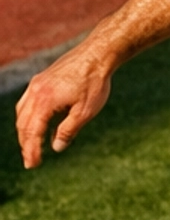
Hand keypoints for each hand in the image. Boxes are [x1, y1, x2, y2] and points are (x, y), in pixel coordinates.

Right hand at [15, 46, 114, 168]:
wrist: (97, 54)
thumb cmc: (94, 83)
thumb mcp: (85, 112)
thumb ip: (68, 130)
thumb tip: (56, 147)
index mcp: (45, 101)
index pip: (32, 131)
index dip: (31, 150)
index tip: (32, 164)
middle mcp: (35, 92)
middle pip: (23, 123)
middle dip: (25, 144)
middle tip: (30, 161)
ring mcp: (36, 84)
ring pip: (22, 112)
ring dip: (24, 131)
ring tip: (30, 146)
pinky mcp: (41, 80)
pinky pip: (27, 102)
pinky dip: (28, 117)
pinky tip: (36, 125)